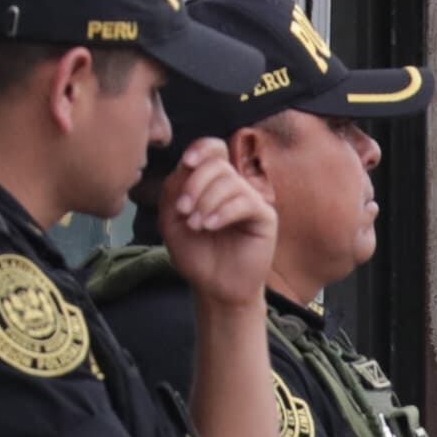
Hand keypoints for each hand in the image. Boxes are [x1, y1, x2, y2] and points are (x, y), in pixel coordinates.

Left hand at [155, 139, 280, 307]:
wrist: (214, 288)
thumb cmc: (195, 254)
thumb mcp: (171, 219)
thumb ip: (174, 189)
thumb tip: (187, 166)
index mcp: (212, 182)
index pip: (214, 149)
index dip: (201, 148)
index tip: (186, 163)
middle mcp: (234, 187)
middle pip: (218, 164)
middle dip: (196, 184)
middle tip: (183, 211)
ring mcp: (251, 200)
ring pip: (230, 182)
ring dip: (207, 202)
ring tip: (196, 225)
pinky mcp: (265, 217)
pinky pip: (245, 202)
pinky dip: (224, 212)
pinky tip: (210, 227)